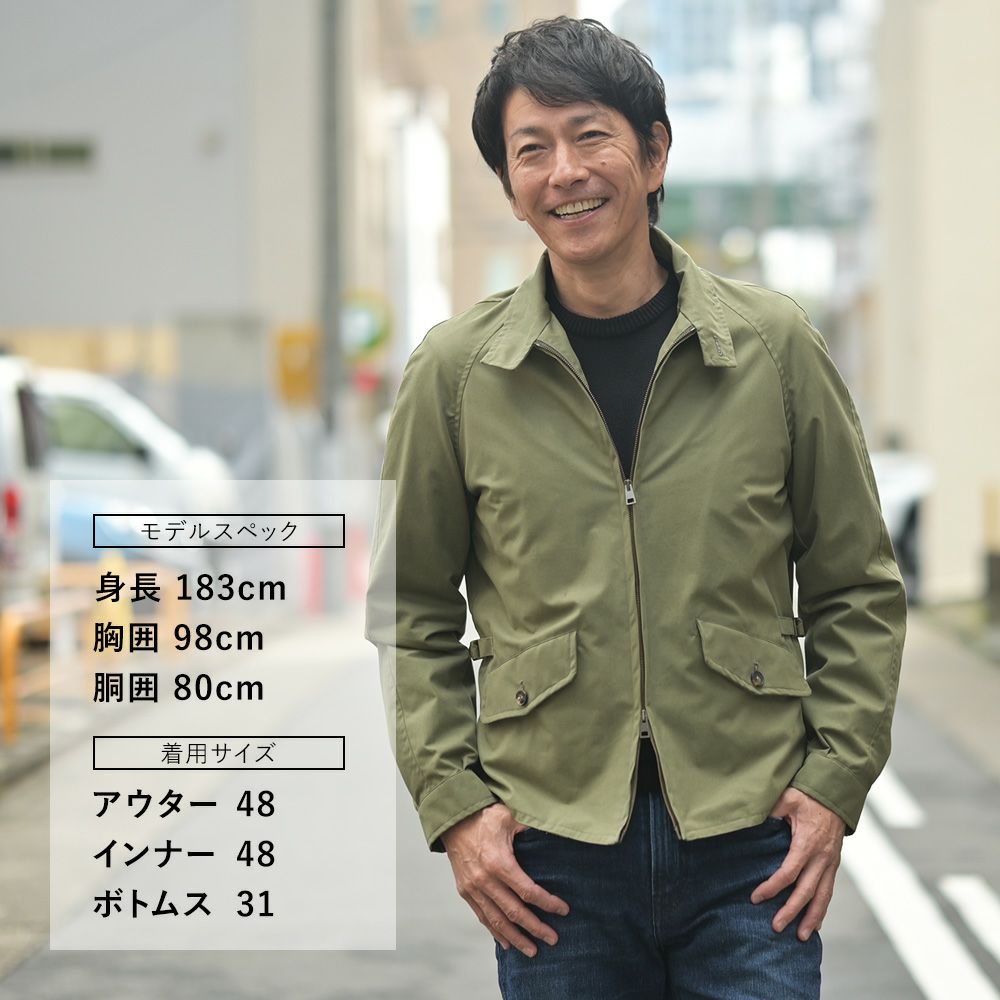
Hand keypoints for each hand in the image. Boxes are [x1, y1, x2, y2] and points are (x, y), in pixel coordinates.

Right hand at [441, 803, 569, 956]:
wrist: (451, 819)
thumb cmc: (483, 815)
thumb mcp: (508, 816)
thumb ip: (530, 826)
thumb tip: (554, 827)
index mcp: (499, 862)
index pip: (528, 891)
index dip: (547, 903)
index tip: (564, 910)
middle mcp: (485, 880)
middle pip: (515, 912)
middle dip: (536, 928)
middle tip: (553, 939)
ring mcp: (473, 888)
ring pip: (497, 921)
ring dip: (517, 937)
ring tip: (533, 950)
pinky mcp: (465, 891)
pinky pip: (482, 917)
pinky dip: (495, 932)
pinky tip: (507, 943)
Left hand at [750, 787, 845, 940]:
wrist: (836, 792)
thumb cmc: (808, 795)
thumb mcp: (787, 797)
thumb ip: (771, 811)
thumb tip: (751, 821)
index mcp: (807, 843)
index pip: (788, 872)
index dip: (772, 887)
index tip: (756, 897)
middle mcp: (822, 857)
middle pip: (806, 891)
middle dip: (791, 911)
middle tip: (776, 927)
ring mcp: (831, 862)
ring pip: (823, 896)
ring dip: (813, 918)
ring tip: (802, 937)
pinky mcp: (834, 863)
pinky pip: (829, 890)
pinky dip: (822, 908)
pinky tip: (816, 922)